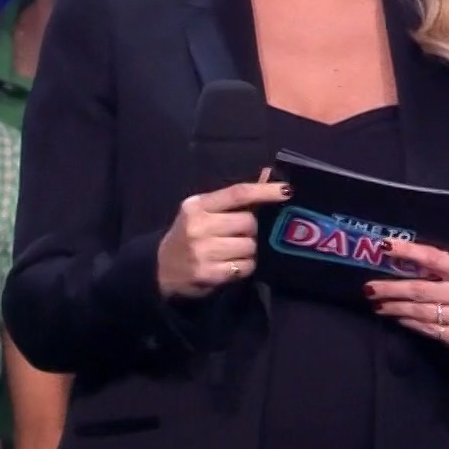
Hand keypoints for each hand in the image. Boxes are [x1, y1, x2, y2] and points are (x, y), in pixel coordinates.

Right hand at [156, 173, 287, 298]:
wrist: (161, 270)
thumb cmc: (189, 235)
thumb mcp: (205, 211)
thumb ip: (236, 197)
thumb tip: (269, 174)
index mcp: (198, 205)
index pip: (237, 193)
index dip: (265, 191)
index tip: (287, 191)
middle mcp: (198, 226)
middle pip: (249, 222)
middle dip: (254, 229)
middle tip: (244, 234)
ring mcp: (202, 251)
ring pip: (250, 246)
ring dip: (250, 250)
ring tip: (236, 251)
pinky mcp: (208, 274)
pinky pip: (245, 267)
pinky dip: (245, 266)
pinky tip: (232, 265)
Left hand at [366, 240, 448, 358]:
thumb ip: (440, 270)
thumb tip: (400, 259)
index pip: (435, 257)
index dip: (409, 251)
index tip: (385, 247)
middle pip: (421, 289)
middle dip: (391, 288)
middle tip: (369, 288)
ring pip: (420, 311)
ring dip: (395, 307)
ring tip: (378, 304)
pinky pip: (426, 329)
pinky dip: (408, 323)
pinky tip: (396, 318)